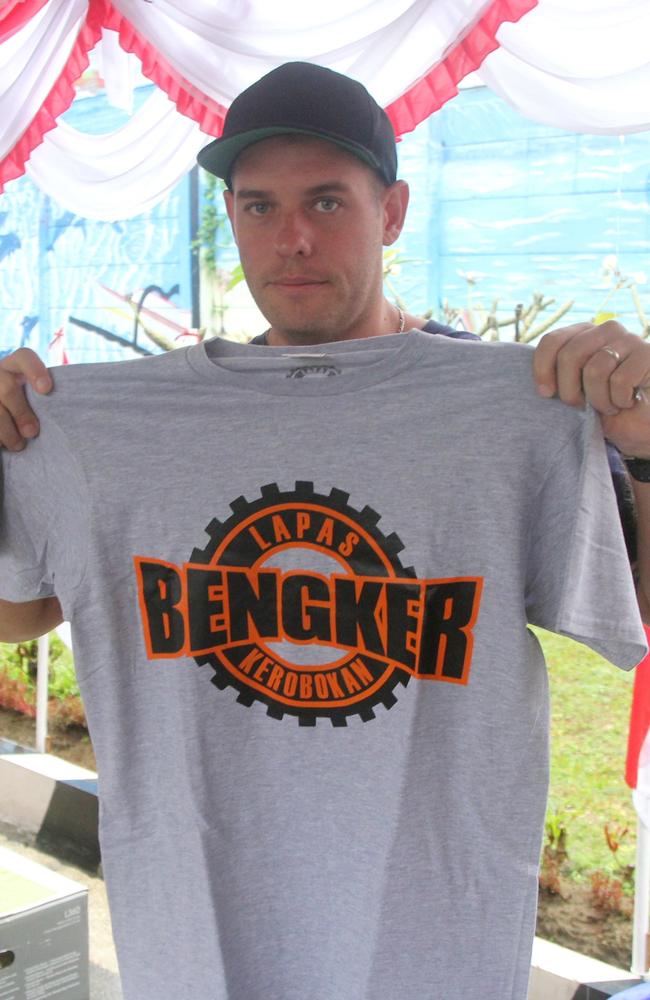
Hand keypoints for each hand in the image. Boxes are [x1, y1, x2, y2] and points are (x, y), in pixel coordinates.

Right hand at [0, 348, 51, 451]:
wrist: (7, 411)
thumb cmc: (32, 406)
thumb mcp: (39, 398)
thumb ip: (49, 400)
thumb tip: (72, 414)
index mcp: (15, 366)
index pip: (24, 358)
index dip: (34, 371)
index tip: (47, 390)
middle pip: (6, 388)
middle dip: (20, 412)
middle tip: (32, 432)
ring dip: (6, 430)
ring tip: (19, 445)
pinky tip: (3, 445)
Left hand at [533, 321, 649, 457]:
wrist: (644, 425)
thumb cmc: (607, 407)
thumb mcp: (576, 391)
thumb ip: (559, 377)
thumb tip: (540, 382)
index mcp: (584, 334)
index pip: (552, 341)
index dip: (542, 369)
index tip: (545, 393)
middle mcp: (606, 330)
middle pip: (569, 356)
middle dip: (570, 390)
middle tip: (581, 406)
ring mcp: (629, 339)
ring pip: (594, 370)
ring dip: (598, 400)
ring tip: (608, 406)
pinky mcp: (647, 354)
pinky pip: (619, 380)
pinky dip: (619, 400)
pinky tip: (628, 402)